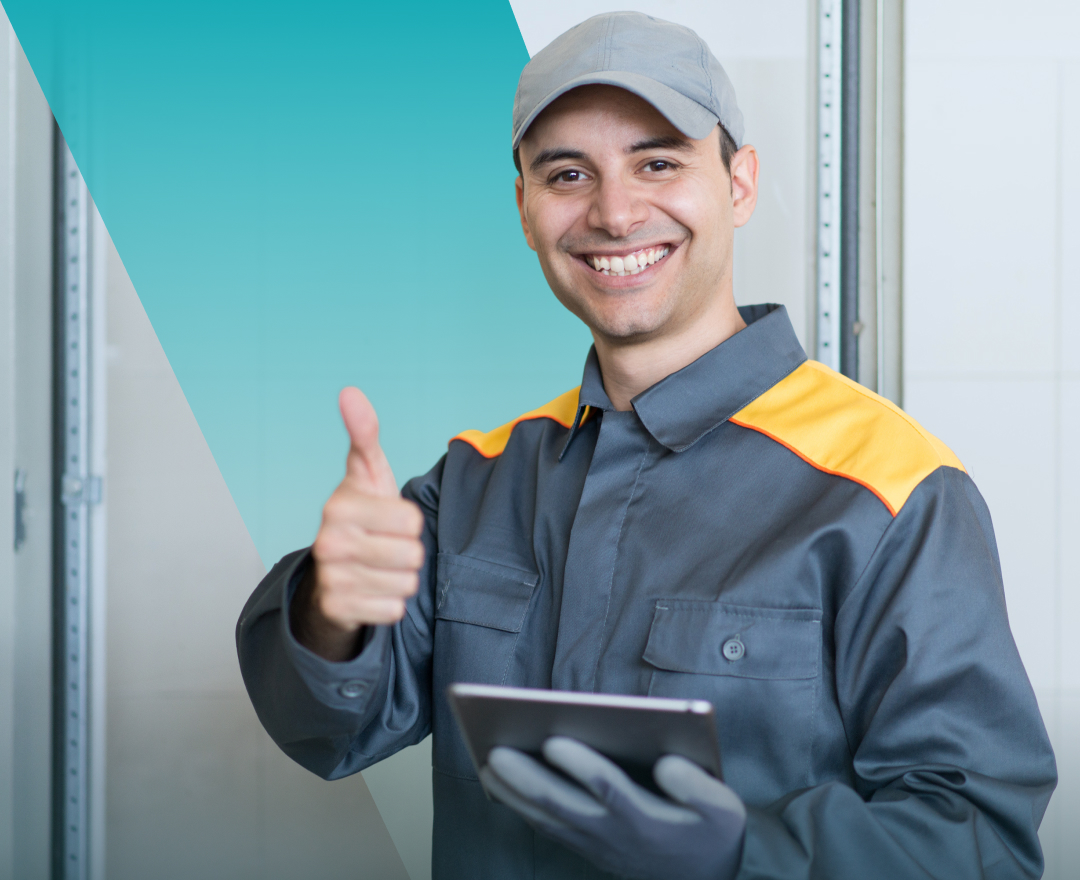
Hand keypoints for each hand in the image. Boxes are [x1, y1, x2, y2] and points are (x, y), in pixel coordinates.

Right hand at [293, 387, 424, 660]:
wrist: (333, 569)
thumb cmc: (362, 514)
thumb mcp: (367, 472)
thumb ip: (364, 434)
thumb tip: (350, 392)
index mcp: (339, 506)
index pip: (411, 520)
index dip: (409, 521)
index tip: (388, 518)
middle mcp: (329, 543)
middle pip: (412, 555)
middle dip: (408, 552)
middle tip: (385, 545)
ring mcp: (331, 579)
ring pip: (405, 583)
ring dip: (400, 577)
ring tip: (380, 566)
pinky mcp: (337, 609)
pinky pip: (393, 609)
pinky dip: (390, 602)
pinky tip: (372, 588)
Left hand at [479, 737, 745, 879]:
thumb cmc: (712, 835)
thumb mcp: (724, 809)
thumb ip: (697, 787)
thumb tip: (665, 763)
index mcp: (647, 820)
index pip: (608, 790)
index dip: (579, 765)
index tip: (553, 739)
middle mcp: (614, 834)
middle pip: (563, 805)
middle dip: (526, 777)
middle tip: (496, 751)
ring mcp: (597, 844)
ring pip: (548, 818)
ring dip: (515, 793)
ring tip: (488, 764)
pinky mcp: (588, 847)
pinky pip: (549, 827)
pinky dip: (523, 807)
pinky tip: (504, 788)